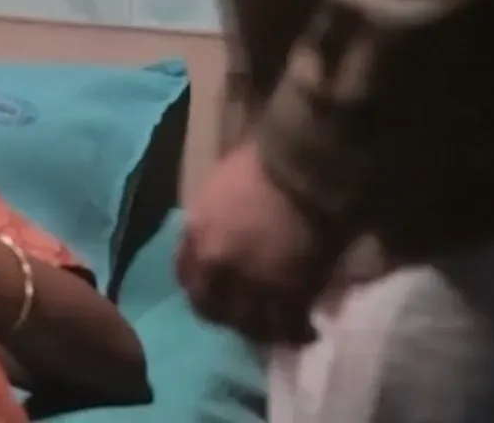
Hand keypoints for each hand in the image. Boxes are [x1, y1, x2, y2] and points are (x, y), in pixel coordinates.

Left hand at [177, 143, 345, 344]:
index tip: (212, 291)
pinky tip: (308, 330)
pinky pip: (290, 325)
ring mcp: (252, 283)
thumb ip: (212, 219)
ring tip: (278, 331)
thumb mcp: (220, 186)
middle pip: (211, 307)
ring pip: (250, 324)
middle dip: (226, 315)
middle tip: (243, 318)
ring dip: (262, 330)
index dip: (199, 286)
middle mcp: (216, 265)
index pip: (185, 275)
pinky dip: (297, 331)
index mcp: (196, 235)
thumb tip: (221, 233)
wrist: (304, 165)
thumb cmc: (264, 162)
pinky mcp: (290, 293)